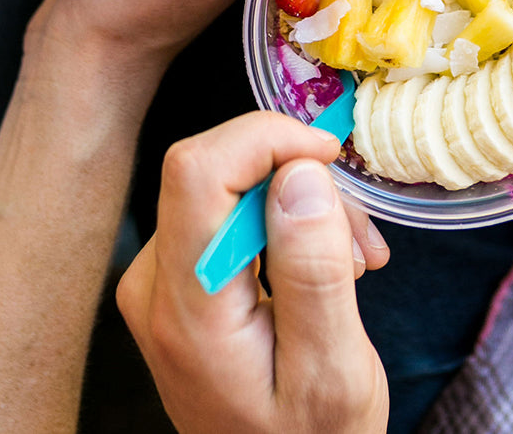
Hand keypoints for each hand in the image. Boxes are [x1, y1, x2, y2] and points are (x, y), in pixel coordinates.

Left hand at [117, 112, 388, 433]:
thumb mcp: (333, 372)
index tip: (330, 157)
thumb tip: (300, 173)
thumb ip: (314, 272)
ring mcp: (159, 279)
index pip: (196, 170)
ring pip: (227, 184)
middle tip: (360, 236)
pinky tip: (325, 263)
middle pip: (213, 168)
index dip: (264, 139)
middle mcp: (153, 283)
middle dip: (295, 176)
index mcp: (185, 310)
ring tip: (356, 262)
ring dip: (299, 203)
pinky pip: (226, 211)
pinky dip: (282, 221)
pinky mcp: (176, 276)